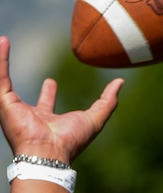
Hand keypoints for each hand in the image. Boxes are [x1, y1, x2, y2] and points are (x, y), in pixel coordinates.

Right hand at [0, 36, 122, 163]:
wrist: (49, 151)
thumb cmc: (71, 140)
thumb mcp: (95, 119)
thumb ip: (107, 100)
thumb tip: (120, 82)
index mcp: (48, 121)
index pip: (46, 104)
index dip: (47, 93)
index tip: (50, 81)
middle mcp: (29, 115)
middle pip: (25, 99)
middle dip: (23, 88)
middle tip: (28, 73)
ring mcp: (15, 109)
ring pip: (7, 82)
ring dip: (5, 65)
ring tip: (4, 45)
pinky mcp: (4, 101)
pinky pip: (0, 75)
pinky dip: (1, 58)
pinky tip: (4, 40)